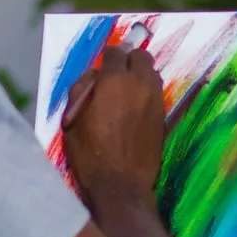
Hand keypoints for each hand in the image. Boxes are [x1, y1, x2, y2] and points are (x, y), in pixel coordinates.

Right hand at [62, 45, 167, 205]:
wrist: (121, 185)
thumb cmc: (90, 153)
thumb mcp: (73, 120)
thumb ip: (81, 90)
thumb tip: (94, 76)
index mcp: (114, 80)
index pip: (115, 51)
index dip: (107, 57)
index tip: (101, 69)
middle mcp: (140, 84)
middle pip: (141, 56)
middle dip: (128, 61)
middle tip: (116, 77)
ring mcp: (156, 100)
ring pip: (152, 73)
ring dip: (140, 76)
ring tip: (126, 93)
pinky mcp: (163, 116)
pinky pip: (156, 93)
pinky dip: (147, 93)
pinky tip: (135, 109)